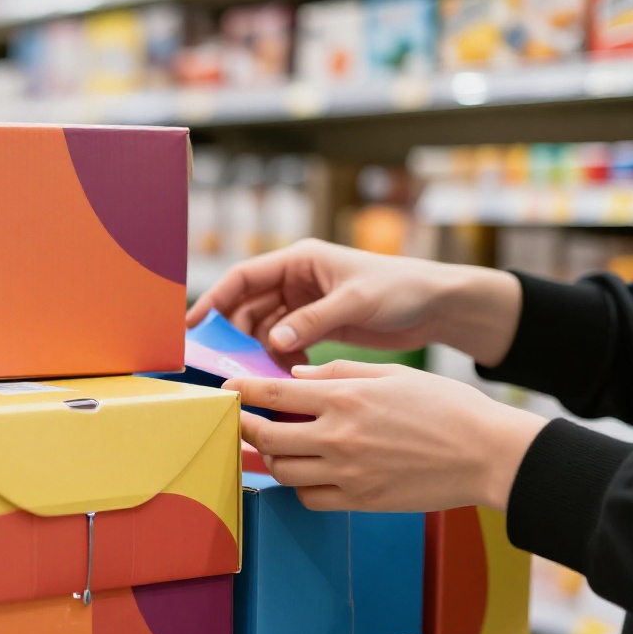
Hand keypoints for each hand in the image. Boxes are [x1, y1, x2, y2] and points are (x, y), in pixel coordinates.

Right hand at [187, 239, 521, 367]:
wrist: (439, 306)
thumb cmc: (402, 289)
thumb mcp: (354, 301)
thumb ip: (312, 321)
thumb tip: (273, 342)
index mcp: (300, 260)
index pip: (243, 277)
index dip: (214, 299)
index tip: (193, 324)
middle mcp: (297, 279)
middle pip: (248, 306)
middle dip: (235, 332)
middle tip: (224, 360)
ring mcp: (305, 304)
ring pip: (264, 328)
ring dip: (259, 350)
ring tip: (261, 372)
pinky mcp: (317, 325)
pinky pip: (285, 343)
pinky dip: (282, 358)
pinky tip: (289, 373)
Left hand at [226, 361, 546, 512]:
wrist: (489, 454)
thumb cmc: (446, 407)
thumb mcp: (391, 374)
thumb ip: (338, 374)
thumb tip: (294, 377)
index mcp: (345, 399)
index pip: (272, 394)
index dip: (241, 391)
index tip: (227, 389)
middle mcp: (339, 437)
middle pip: (265, 437)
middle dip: (244, 428)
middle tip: (238, 422)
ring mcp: (347, 474)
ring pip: (281, 472)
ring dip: (269, 460)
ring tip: (270, 448)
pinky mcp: (360, 501)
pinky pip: (309, 498)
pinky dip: (300, 486)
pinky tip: (307, 473)